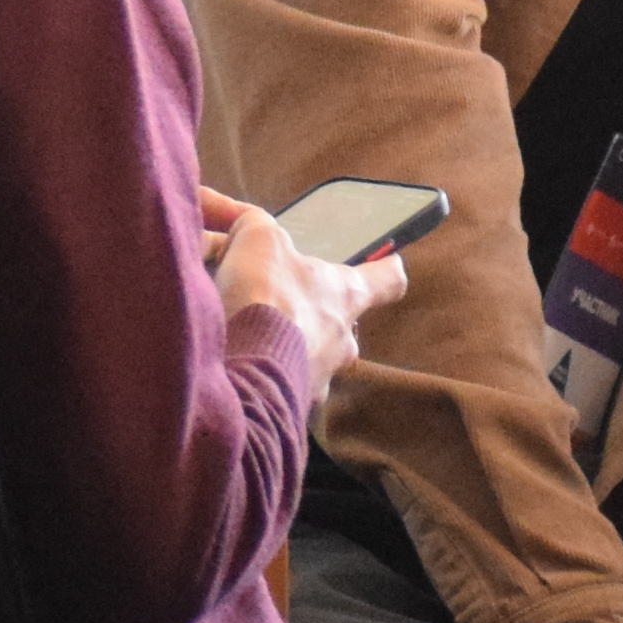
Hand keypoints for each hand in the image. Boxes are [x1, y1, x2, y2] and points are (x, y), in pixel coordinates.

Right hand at [201, 187, 400, 398]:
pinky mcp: (287, 407)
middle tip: (278, 301)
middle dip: (313, 314)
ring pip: (307, 358)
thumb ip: (254, 224)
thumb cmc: (266, 296)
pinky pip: (277, 384)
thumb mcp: (258, 240)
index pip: (387, 279)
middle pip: (341, 325)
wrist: (241, 370)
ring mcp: (317, 379)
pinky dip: (259, 372)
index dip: (387, 266)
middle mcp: (341, 342)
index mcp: (346, 296)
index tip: (391, 259)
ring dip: (282, 345)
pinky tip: (231, 362)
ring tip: (242, 333)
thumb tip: (235, 215)